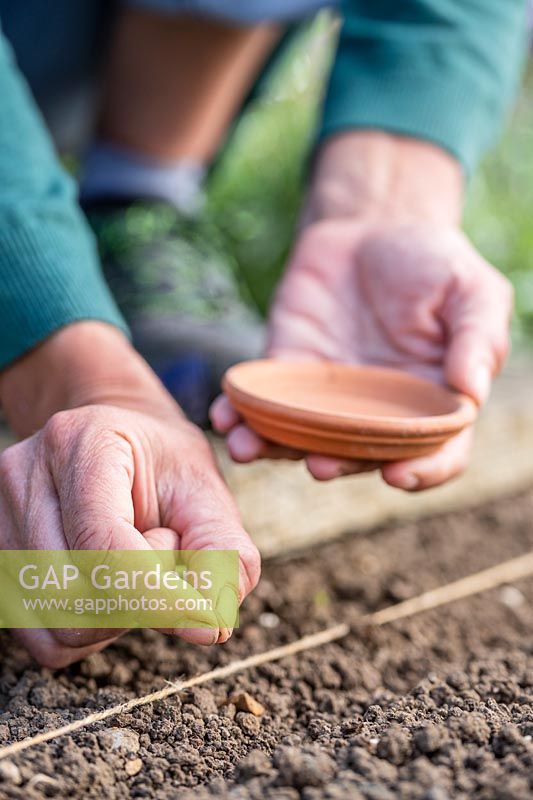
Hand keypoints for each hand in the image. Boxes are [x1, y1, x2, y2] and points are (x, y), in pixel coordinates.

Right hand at [0, 323, 259, 666]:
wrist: (117, 442)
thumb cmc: (165, 465)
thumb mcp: (206, 491)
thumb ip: (222, 553)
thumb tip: (211, 628)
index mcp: (83, 443)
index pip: (103, 542)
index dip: (155, 593)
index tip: (199, 613)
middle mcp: (27, 475)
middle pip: (73, 592)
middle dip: (137, 600)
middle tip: (165, 553)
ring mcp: (2, 516)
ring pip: (56, 624)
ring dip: (116, 617)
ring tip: (137, 567)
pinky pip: (42, 638)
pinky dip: (88, 633)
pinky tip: (111, 592)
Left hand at [211, 133, 512, 489]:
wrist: (373, 227)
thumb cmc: (433, 262)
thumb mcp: (472, 290)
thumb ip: (478, 337)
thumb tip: (472, 392)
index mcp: (431, 403)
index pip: (436, 451)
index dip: (422, 470)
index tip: (398, 475)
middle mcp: (378, 412)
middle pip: (360, 454)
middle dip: (338, 463)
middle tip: (320, 465)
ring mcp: (329, 398)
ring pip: (303, 438)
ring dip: (274, 449)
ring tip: (249, 449)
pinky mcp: (288, 370)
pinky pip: (263, 400)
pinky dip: (241, 412)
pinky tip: (224, 415)